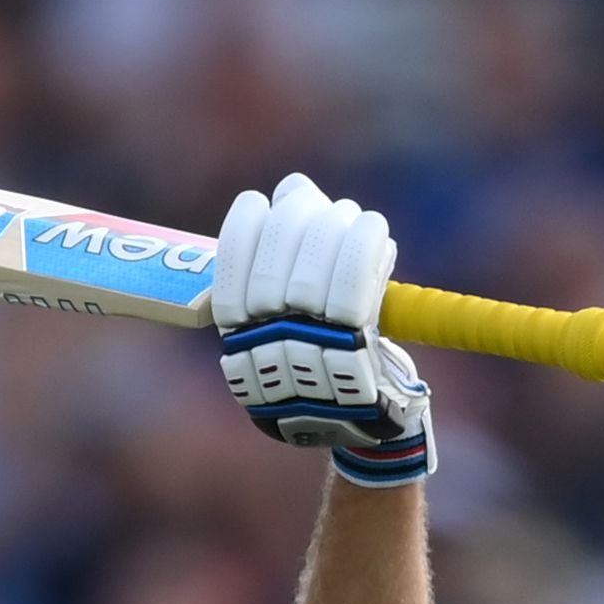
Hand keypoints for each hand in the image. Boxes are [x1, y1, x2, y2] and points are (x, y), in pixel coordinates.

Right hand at [212, 172, 433, 485]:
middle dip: (300, 214)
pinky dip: (367, 239)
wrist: (361, 417)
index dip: (247, 223)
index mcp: (239, 333)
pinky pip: (357, 275)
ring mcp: (310, 344)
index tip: (261, 204)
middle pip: (279, 246)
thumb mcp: (290, 306)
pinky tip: (372, 229)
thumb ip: (288, 246)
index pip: (231, 261)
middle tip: (316, 212)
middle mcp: (267, 341)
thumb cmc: (322, 352)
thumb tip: (293, 186)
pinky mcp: (355, 345)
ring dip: (337, 224)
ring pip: (319, 251)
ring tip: (348, 223)